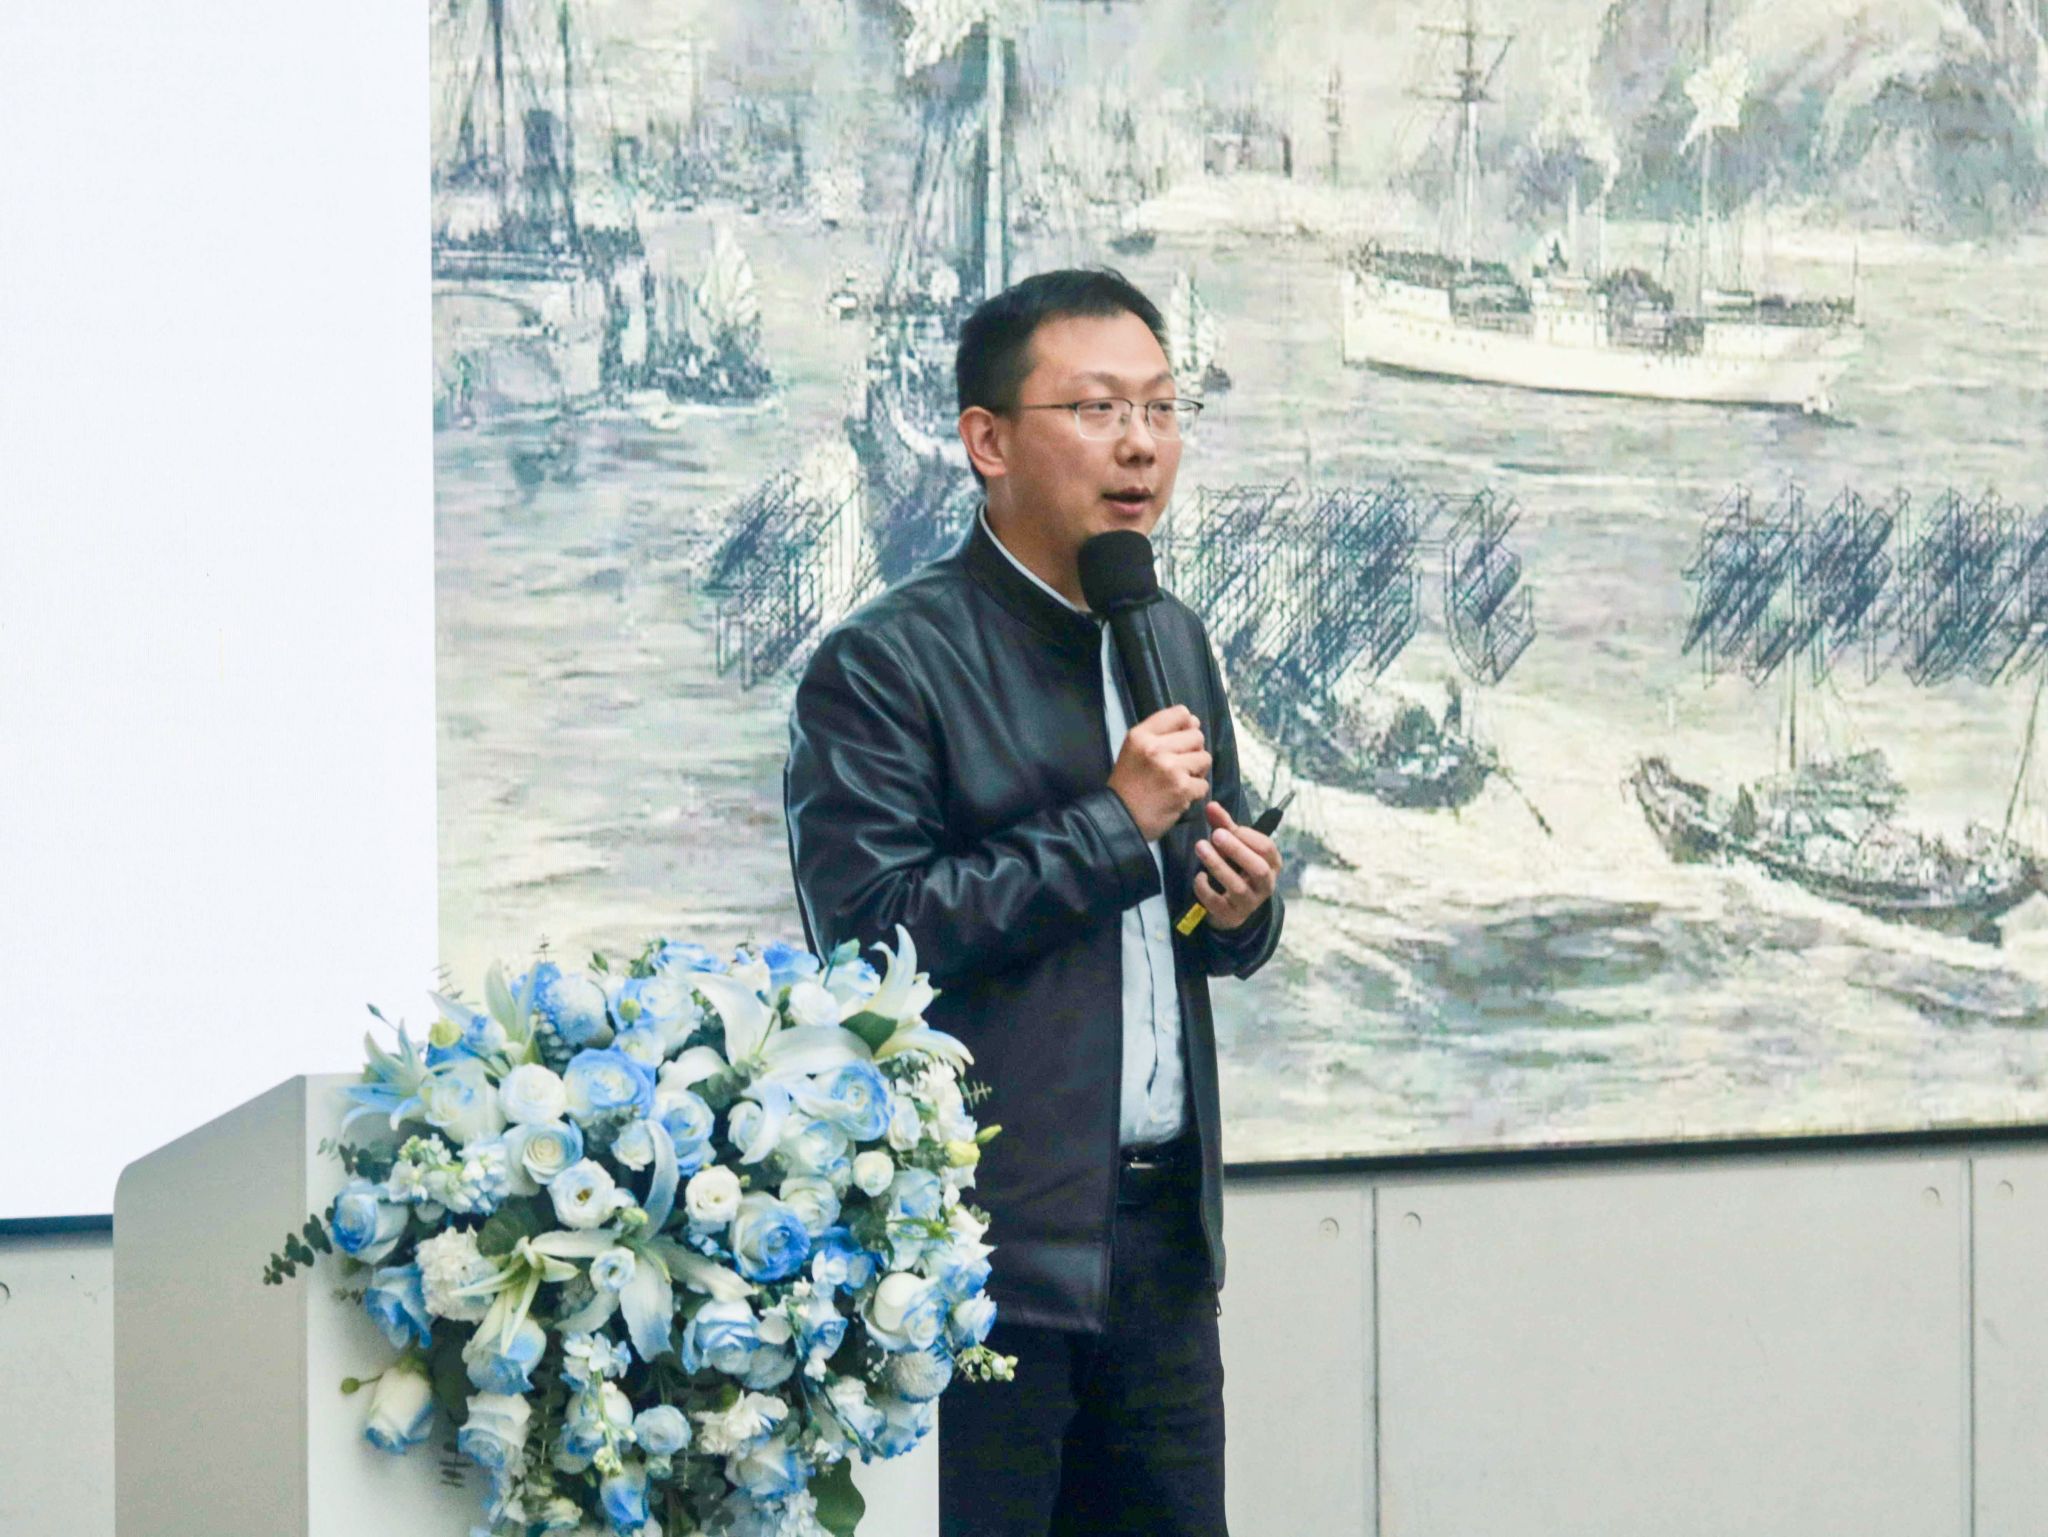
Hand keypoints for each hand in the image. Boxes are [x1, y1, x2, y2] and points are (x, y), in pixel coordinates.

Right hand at [1108, 705, 1210, 842]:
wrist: (1120, 819)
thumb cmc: (1128, 784)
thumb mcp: (1134, 749)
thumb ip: (1161, 733)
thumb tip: (1195, 722)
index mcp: (1142, 735)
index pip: (1181, 714)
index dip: (1186, 726)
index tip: (1180, 740)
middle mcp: (1156, 748)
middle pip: (1197, 736)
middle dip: (1193, 751)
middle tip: (1179, 765)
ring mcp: (1171, 768)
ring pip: (1204, 759)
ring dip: (1196, 771)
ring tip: (1180, 780)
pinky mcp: (1182, 789)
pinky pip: (1203, 784)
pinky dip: (1194, 792)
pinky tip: (1179, 795)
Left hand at [1192, 801, 1280, 930]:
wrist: (1232, 908)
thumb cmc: (1236, 869)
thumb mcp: (1234, 846)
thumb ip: (1224, 825)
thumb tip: (1210, 805)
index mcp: (1271, 864)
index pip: (1267, 848)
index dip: (1248, 836)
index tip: (1229, 828)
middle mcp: (1265, 885)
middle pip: (1258, 868)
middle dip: (1237, 850)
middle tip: (1216, 834)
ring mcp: (1249, 902)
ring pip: (1238, 887)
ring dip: (1217, 865)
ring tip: (1200, 847)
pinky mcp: (1231, 915)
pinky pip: (1218, 903)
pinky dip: (1206, 889)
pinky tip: (1198, 875)